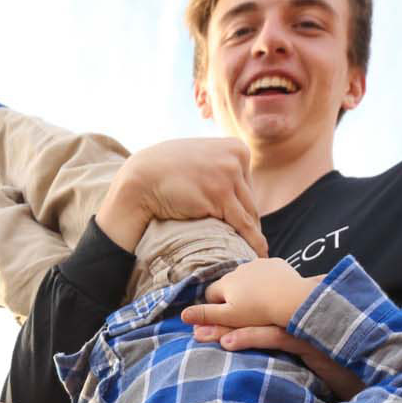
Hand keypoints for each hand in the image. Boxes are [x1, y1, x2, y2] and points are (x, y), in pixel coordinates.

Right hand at [96, 138, 265, 257]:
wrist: (142, 177)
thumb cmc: (167, 170)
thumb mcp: (202, 158)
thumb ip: (221, 165)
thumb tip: (238, 184)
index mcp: (237, 148)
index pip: (249, 186)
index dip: (242, 207)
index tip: (239, 224)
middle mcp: (236, 159)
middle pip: (251, 201)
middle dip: (248, 223)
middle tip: (251, 245)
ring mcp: (228, 175)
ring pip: (249, 214)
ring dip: (252, 236)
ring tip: (257, 254)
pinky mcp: (220, 196)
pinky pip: (243, 224)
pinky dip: (253, 241)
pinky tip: (259, 253)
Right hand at [183, 258, 315, 330]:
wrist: (292, 299)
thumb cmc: (259, 312)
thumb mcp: (229, 317)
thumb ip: (205, 315)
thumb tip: (182, 315)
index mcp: (225, 283)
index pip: (211, 294)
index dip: (216, 308)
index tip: (227, 318)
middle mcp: (238, 269)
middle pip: (229, 284)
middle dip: (233, 296)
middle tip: (246, 313)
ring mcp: (257, 264)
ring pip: (247, 277)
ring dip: (250, 287)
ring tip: (261, 302)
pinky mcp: (275, 263)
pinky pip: (266, 271)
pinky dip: (267, 280)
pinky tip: (274, 291)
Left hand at [188, 323, 367, 398]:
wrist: (383, 372)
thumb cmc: (353, 371)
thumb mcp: (319, 367)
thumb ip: (297, 360)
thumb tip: (275, 368)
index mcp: (300, 324)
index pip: (261, 317)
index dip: (234, 318)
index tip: (208, 323)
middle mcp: (301, 321)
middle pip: (253, 316)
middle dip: (221, 320)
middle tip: (191, 325)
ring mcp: (306, 330)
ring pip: (259, 323)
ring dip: (226, 327)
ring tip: (199, 334)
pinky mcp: (312, 343)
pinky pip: (276, 337)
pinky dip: (251, 338)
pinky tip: (228, 343)